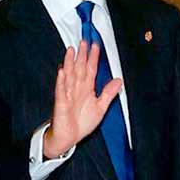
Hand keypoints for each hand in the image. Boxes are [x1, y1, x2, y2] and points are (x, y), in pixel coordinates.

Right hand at [43, 42, 122, 158]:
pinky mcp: (61, 104)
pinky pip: (61, 91)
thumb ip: (108, 94)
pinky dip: (61, 81)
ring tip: (71, 50)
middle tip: (83, 41)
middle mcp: (77, 89)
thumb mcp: (100, 107)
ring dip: (69, 63)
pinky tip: (62, 72)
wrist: (69, 138)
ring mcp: (67, 95)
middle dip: (82, 55)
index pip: (91, 70)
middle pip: (79, 68)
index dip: (94, 58)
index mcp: (86, 89)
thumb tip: (119, 80)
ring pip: (69, 76)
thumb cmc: (81, 123)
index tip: (96, 46)